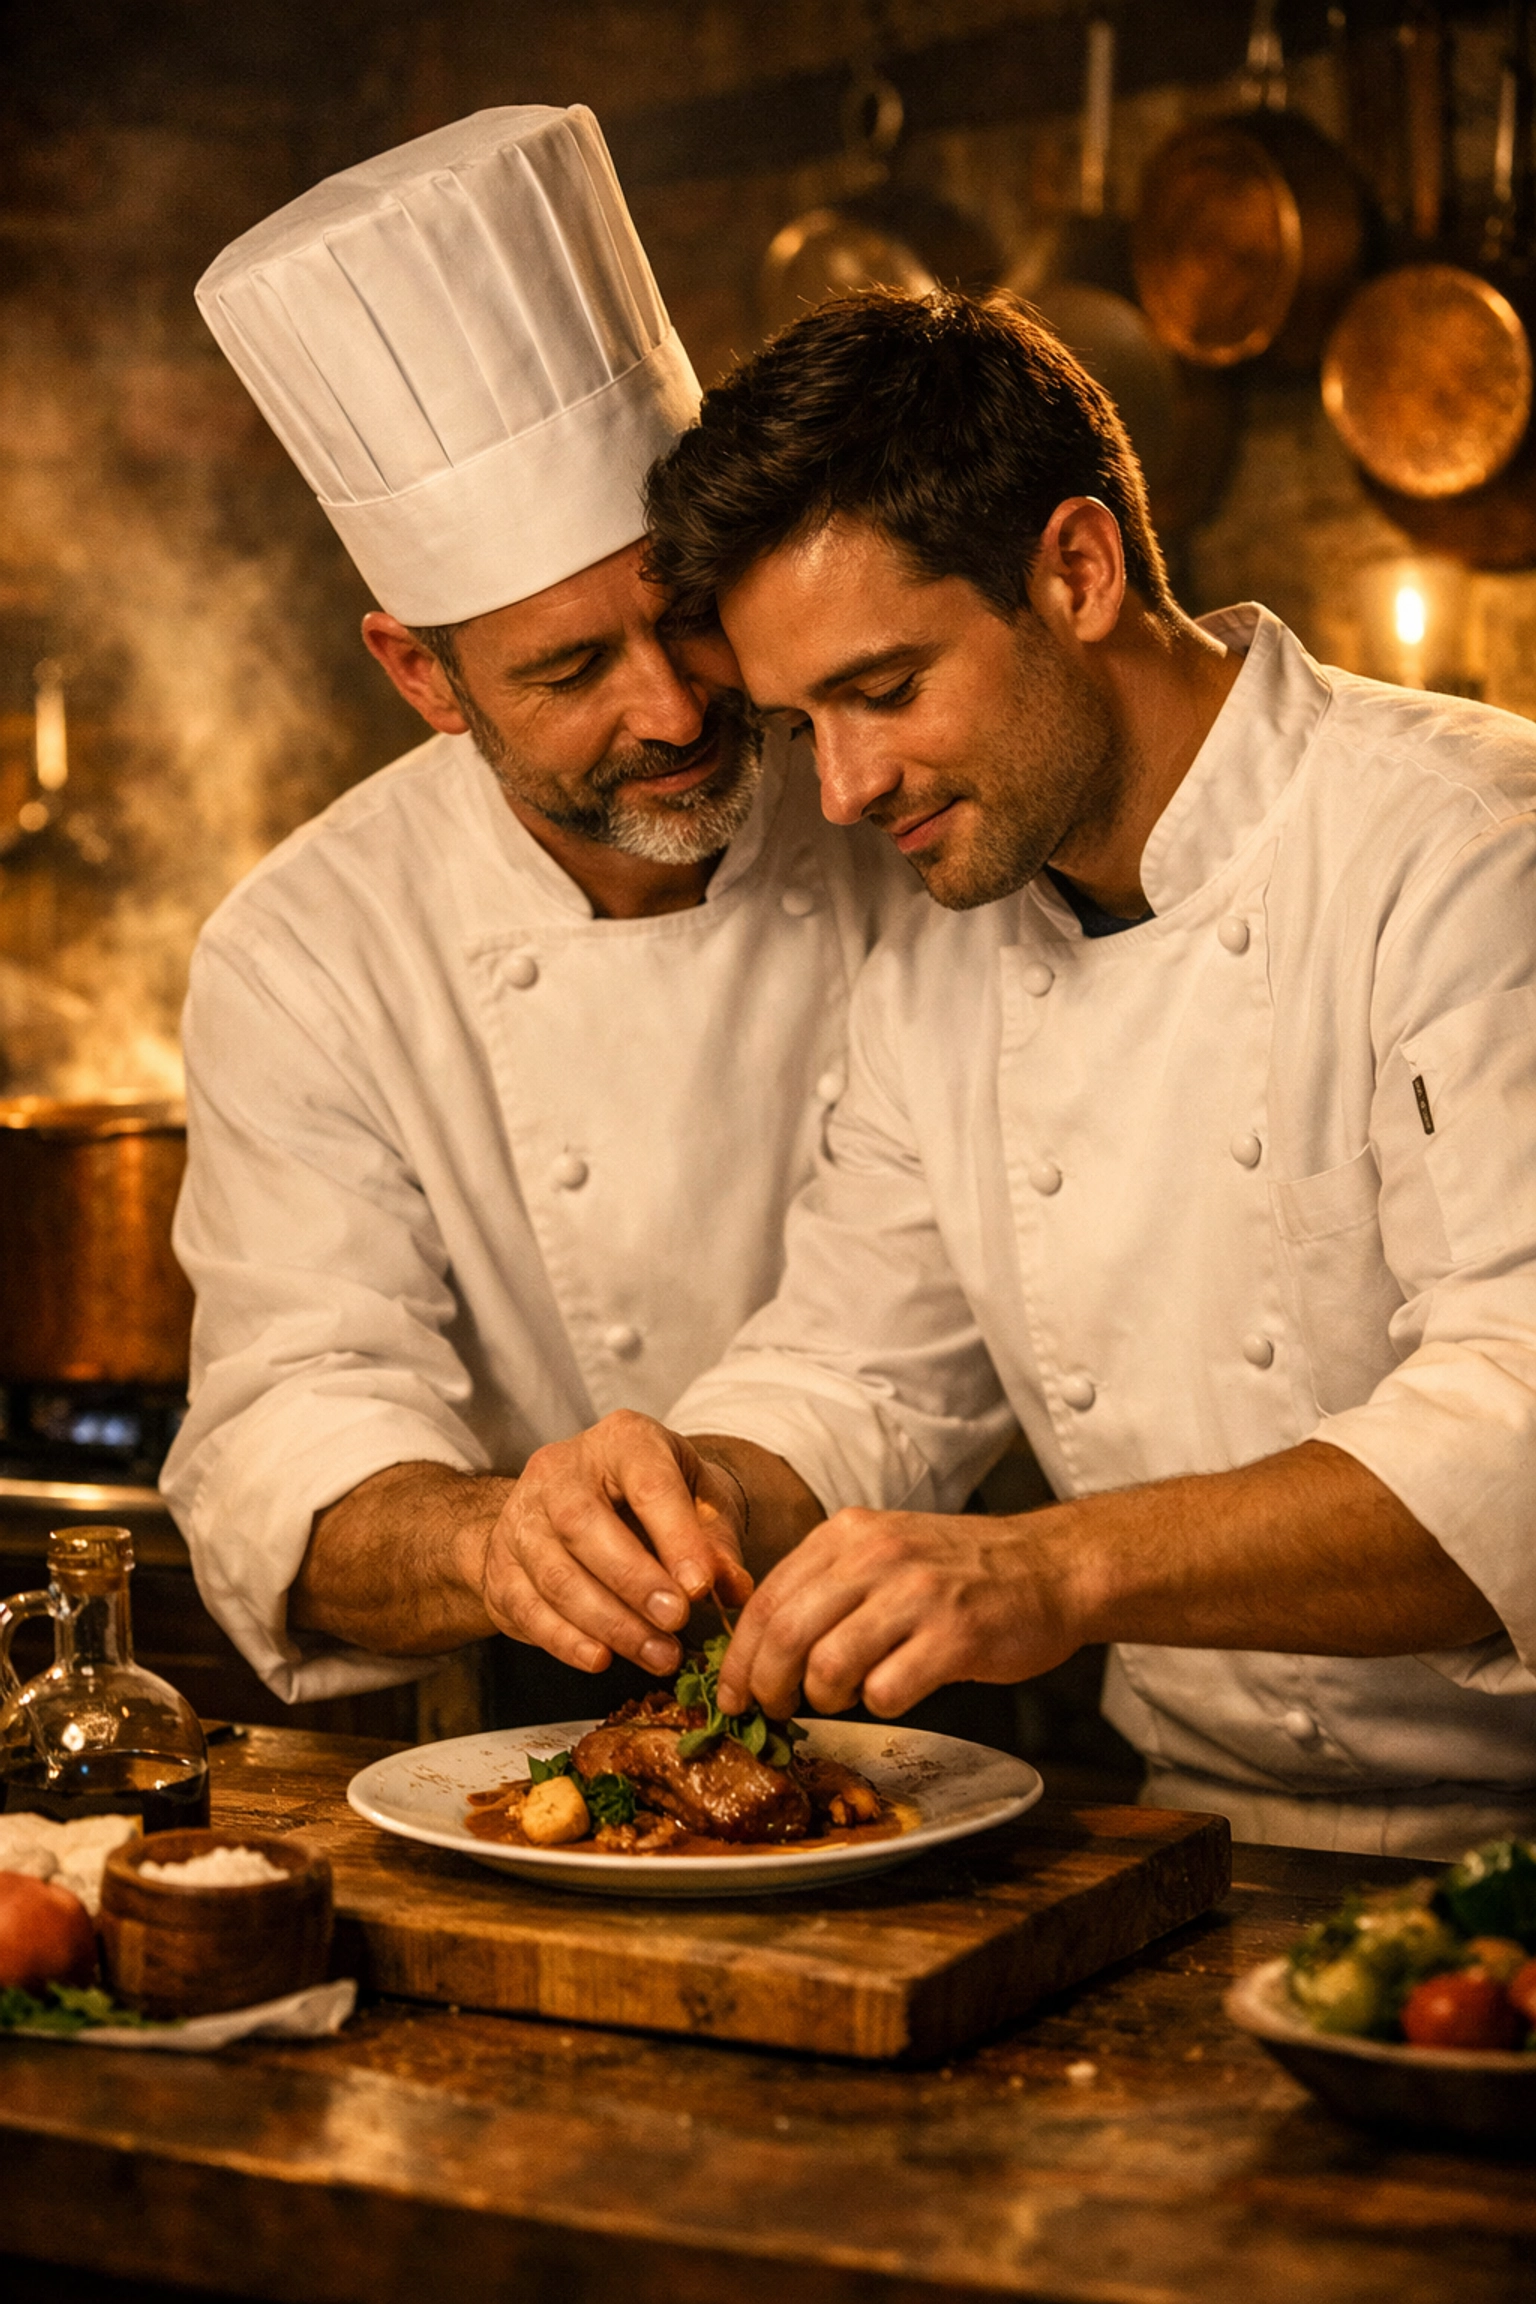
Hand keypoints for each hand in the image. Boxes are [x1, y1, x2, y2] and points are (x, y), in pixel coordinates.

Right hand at [466, 1411, 753, 1675]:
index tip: (699, 1588)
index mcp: (622, 1440)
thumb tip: (732, 1589)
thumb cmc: (654, 1501)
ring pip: (555, 1573)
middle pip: (583, 1525)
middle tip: (676, 1622)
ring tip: (658, 1655)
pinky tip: (602, 1659)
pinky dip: (565, 1640)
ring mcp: (522, 1516)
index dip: (674, 1536)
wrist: (579, 1502)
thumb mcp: (697, 1503)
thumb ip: (716, 1544)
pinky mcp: (500, 1563)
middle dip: (633, 1581)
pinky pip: (527, 1607)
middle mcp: (561, 1469)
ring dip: (609, 1622)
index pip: (646, 1483)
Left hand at [716, 1506, 1077, 1719]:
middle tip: (774, 1710)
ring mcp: (917, 1595)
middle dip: (767, 1687)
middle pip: (785, 1635)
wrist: (1050, 1567)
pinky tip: (894, 1691)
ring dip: (823, 1698)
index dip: (739, 1657)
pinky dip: (878, 1704)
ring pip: (828, 1666)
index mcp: (848, 1534)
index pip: (766, 1599)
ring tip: (842, 1696)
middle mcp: (877, 1556)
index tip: (732, 1694)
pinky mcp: (954, 1637)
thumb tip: (760, 1648)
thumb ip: (826, 1585)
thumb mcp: (883, 1550)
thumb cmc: (959, 1570)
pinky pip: (885, 1691)